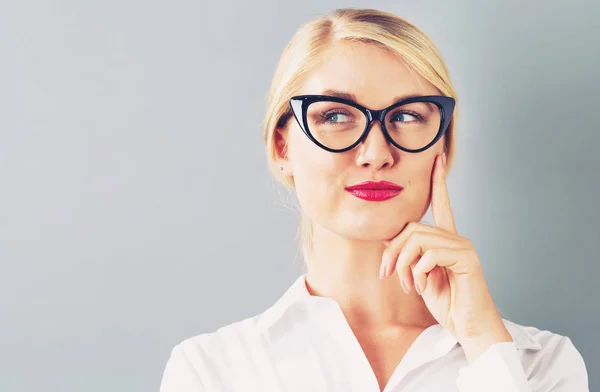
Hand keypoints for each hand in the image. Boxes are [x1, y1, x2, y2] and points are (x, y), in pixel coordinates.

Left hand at [379, 152, 512, 362]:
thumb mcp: (419, 277)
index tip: (437, 157)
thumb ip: (408, 256)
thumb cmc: (447, 303)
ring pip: (418, 240)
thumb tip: (386, 241)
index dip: (439, 182)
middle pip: (412, 228)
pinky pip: (430, 255)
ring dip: (405, 265)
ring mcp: (463, 247)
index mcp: (446, 241)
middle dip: (393, 251)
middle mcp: (456, 238)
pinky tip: (425, 288)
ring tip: (410, 285)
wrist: (469, 328)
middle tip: (387, 273)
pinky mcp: (467, 259)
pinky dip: (419, 274)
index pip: (442, 204)